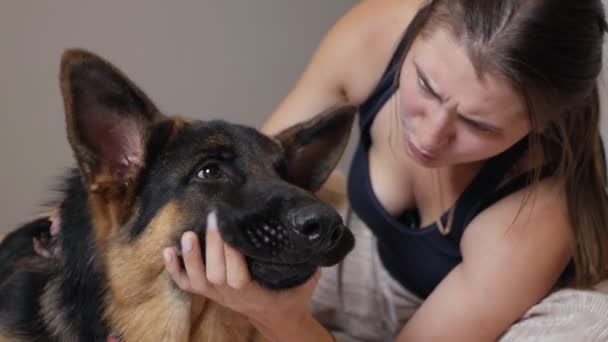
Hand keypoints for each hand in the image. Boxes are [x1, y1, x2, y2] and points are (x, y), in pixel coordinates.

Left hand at [162, 212, 320, 323]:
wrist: (277, 319)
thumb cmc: (291, 296)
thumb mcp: (305, 280)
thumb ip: (308, 263)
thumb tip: (316, 237)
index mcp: (253, 291)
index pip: (237, 273)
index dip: (230, 250)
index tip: (229, 224)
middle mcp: (231, 294)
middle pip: (215, 272)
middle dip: (212, 244)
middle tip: (213, 216)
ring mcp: (217, 295)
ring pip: (197, 280)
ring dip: (190, 258)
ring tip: (187, 236)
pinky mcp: (208, 293)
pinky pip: (186, 284)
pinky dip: (174, 270)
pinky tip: (168, 251)